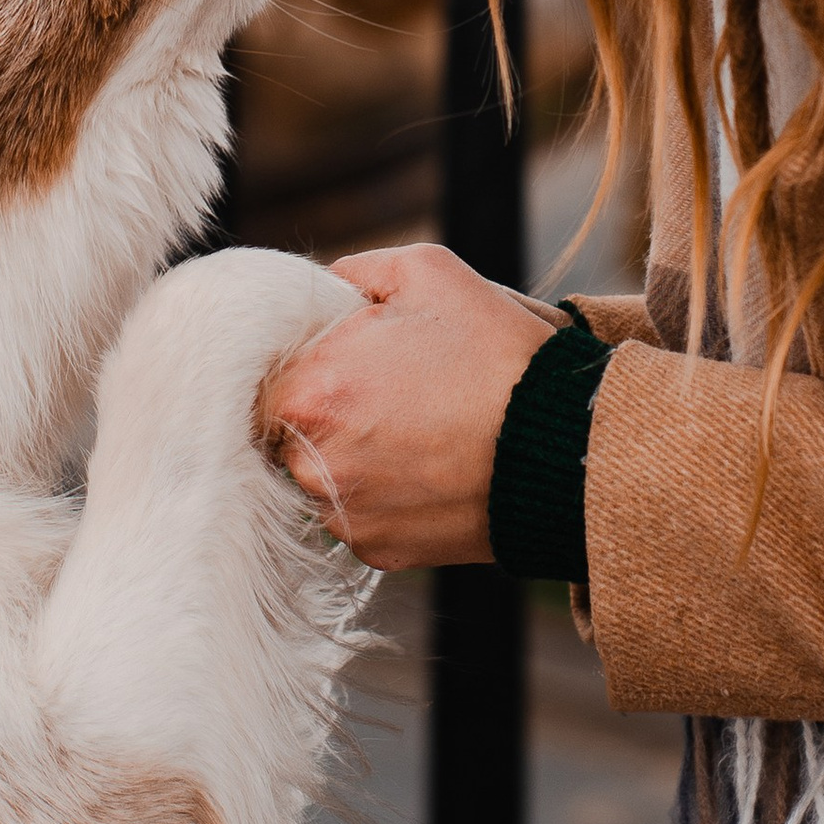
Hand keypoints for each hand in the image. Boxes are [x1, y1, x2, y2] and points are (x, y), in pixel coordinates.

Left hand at [259, 242, 554, 570]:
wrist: (563, 446)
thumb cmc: (495, 353)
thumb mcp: (426, 273)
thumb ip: (354, 273)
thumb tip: (325, 289)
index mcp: (310, 393)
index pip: (261, 378)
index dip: (301, 362)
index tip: (339, 359)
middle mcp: (312, 465)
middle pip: (286, 431)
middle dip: (324, 410)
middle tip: (383, 392)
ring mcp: (344, 515)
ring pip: (319, 475)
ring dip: (350, 454)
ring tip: (413, 430)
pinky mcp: (376, 551)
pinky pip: (357, 514)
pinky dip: (382, 493)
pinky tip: (425, 467)